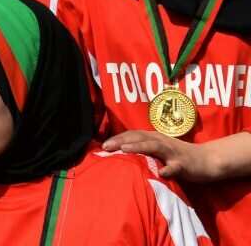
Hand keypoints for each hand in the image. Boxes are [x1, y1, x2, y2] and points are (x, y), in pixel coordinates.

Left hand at [102, 129, 219, 181]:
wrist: (206, 160)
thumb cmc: (178, 156)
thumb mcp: (159, 150)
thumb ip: (143, 150)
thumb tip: (119, 153)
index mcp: (154, 138)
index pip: (132, 135)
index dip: (117, 138)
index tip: (102, 145)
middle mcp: (161, 141)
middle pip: (139, 138)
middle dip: (121, 141)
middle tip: (106, 146)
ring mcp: (173, 152)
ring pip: (154, 147)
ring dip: (139, 147)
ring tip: (125, 150)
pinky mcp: (184, 164)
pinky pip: (175, 167)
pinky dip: (168, 169)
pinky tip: (161, 172)